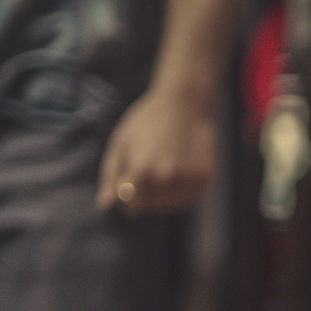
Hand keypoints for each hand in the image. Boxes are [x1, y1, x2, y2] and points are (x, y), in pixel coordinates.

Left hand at [97, 88, 217, 215]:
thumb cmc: (145, 121)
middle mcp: (166, 177)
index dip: (126, 197)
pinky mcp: (206, 175)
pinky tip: (177, 177)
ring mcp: (188, 177)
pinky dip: (182, 196)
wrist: (183, 103)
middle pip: (150, 206)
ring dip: (163, 198)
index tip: (128, 187)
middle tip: (146, 175)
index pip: (130, 204)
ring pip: (171, 206)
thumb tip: (105, 204)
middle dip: (144, 197)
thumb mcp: (119, 142)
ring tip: (161, 174)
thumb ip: (110, 175)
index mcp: (140, 169)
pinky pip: (191, 200)